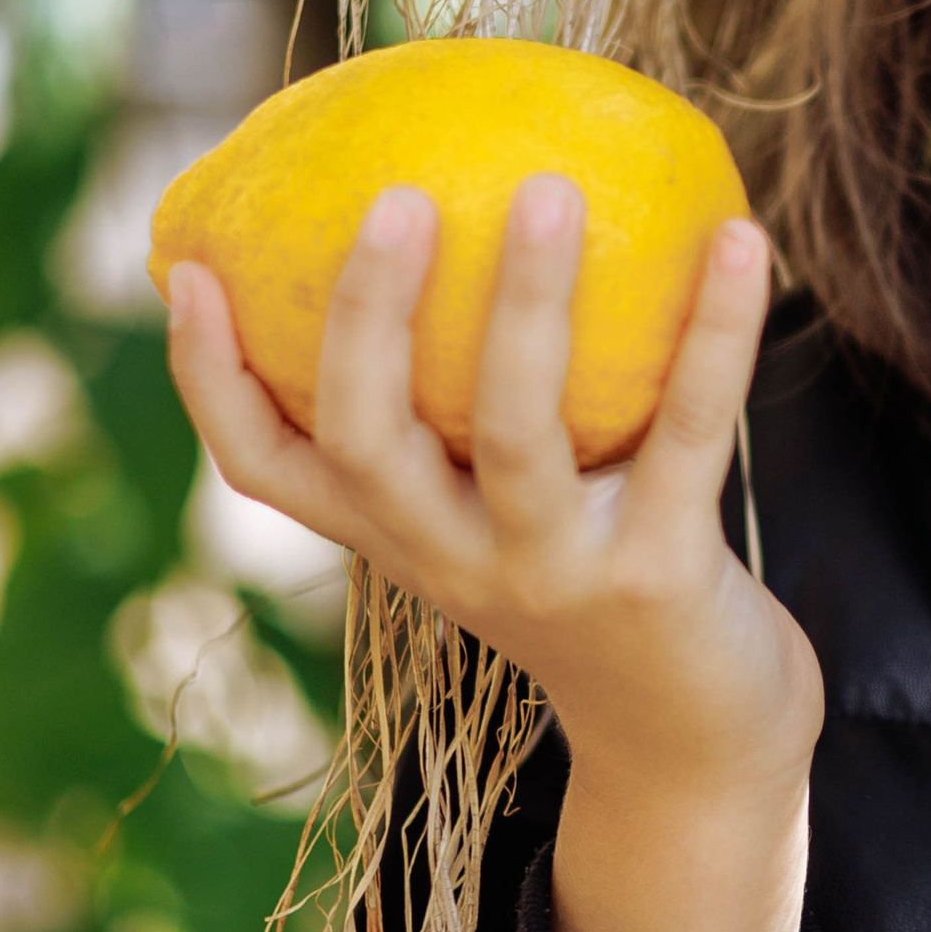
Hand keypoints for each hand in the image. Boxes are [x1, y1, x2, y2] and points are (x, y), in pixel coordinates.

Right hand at [166, 180, 821, 931]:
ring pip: (514, 431)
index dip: (208, 379)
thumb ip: (465, 416)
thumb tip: (475, 220)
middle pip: (367, 441)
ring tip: (550, 190)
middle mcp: (454, 563)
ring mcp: (552, 576)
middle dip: (366, 315)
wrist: (694, 741)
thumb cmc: (595, 583)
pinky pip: (687, 434)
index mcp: (399, 538)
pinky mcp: (658, 578)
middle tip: (397, 195)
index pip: (265, 468)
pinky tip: (743, 241)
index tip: (186, 269)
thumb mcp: (506, 513)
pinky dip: (718, 333)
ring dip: (529, 304)